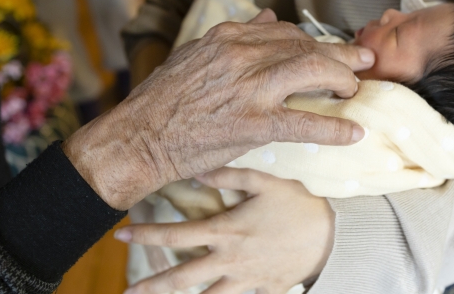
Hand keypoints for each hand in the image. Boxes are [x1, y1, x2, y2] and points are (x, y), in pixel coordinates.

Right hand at [63, 10, 374, 209]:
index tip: (327, 51)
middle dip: (341, 53)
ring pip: (312, 71)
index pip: (285, 32)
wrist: (137, 136)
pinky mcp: (253, 123)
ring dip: (342, 80)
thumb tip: (268, 17)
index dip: (313, 42)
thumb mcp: (195, 55)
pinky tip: (354, 133)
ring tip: (357, 91)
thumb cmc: (163, 99)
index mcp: (229, 38)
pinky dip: (334, 128)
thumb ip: (235, 36)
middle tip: (363, 61)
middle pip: (306, 47)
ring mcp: (250, 88)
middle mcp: (242, 55)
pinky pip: (304, 123)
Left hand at [116, 168, 334, 293]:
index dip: (146, 235)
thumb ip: (230, 175)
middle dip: (150, 285)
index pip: (176, 234)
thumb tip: (197, 172)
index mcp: (226, 231)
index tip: (120, 235)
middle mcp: (229, 259)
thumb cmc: (298, 204)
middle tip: (126, 292)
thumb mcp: (266, 182)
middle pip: (181, 277)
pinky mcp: (262, 290)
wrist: (332, 236)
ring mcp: (245, 279)